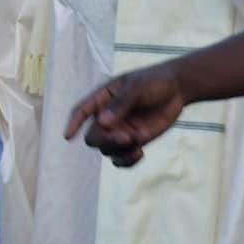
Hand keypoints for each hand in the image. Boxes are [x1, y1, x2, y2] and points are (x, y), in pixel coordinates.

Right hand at [63, 63, 187, 167]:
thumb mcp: (137, 87)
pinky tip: (140, 153)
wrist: (176, 90)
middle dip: (107, 140)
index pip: (82, 111)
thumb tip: (103, 123)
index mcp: (103, 98)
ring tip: (139, 141)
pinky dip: (127, 161)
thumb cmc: (153, 82)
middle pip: (94, 137)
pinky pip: (121, 159)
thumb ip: (121, 104)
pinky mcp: (133, 142)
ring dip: (120, 150)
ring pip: (107, 150)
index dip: (73, 123)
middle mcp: (107, 117)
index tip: (68, 136)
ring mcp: (119, 131)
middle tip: (127, 137)